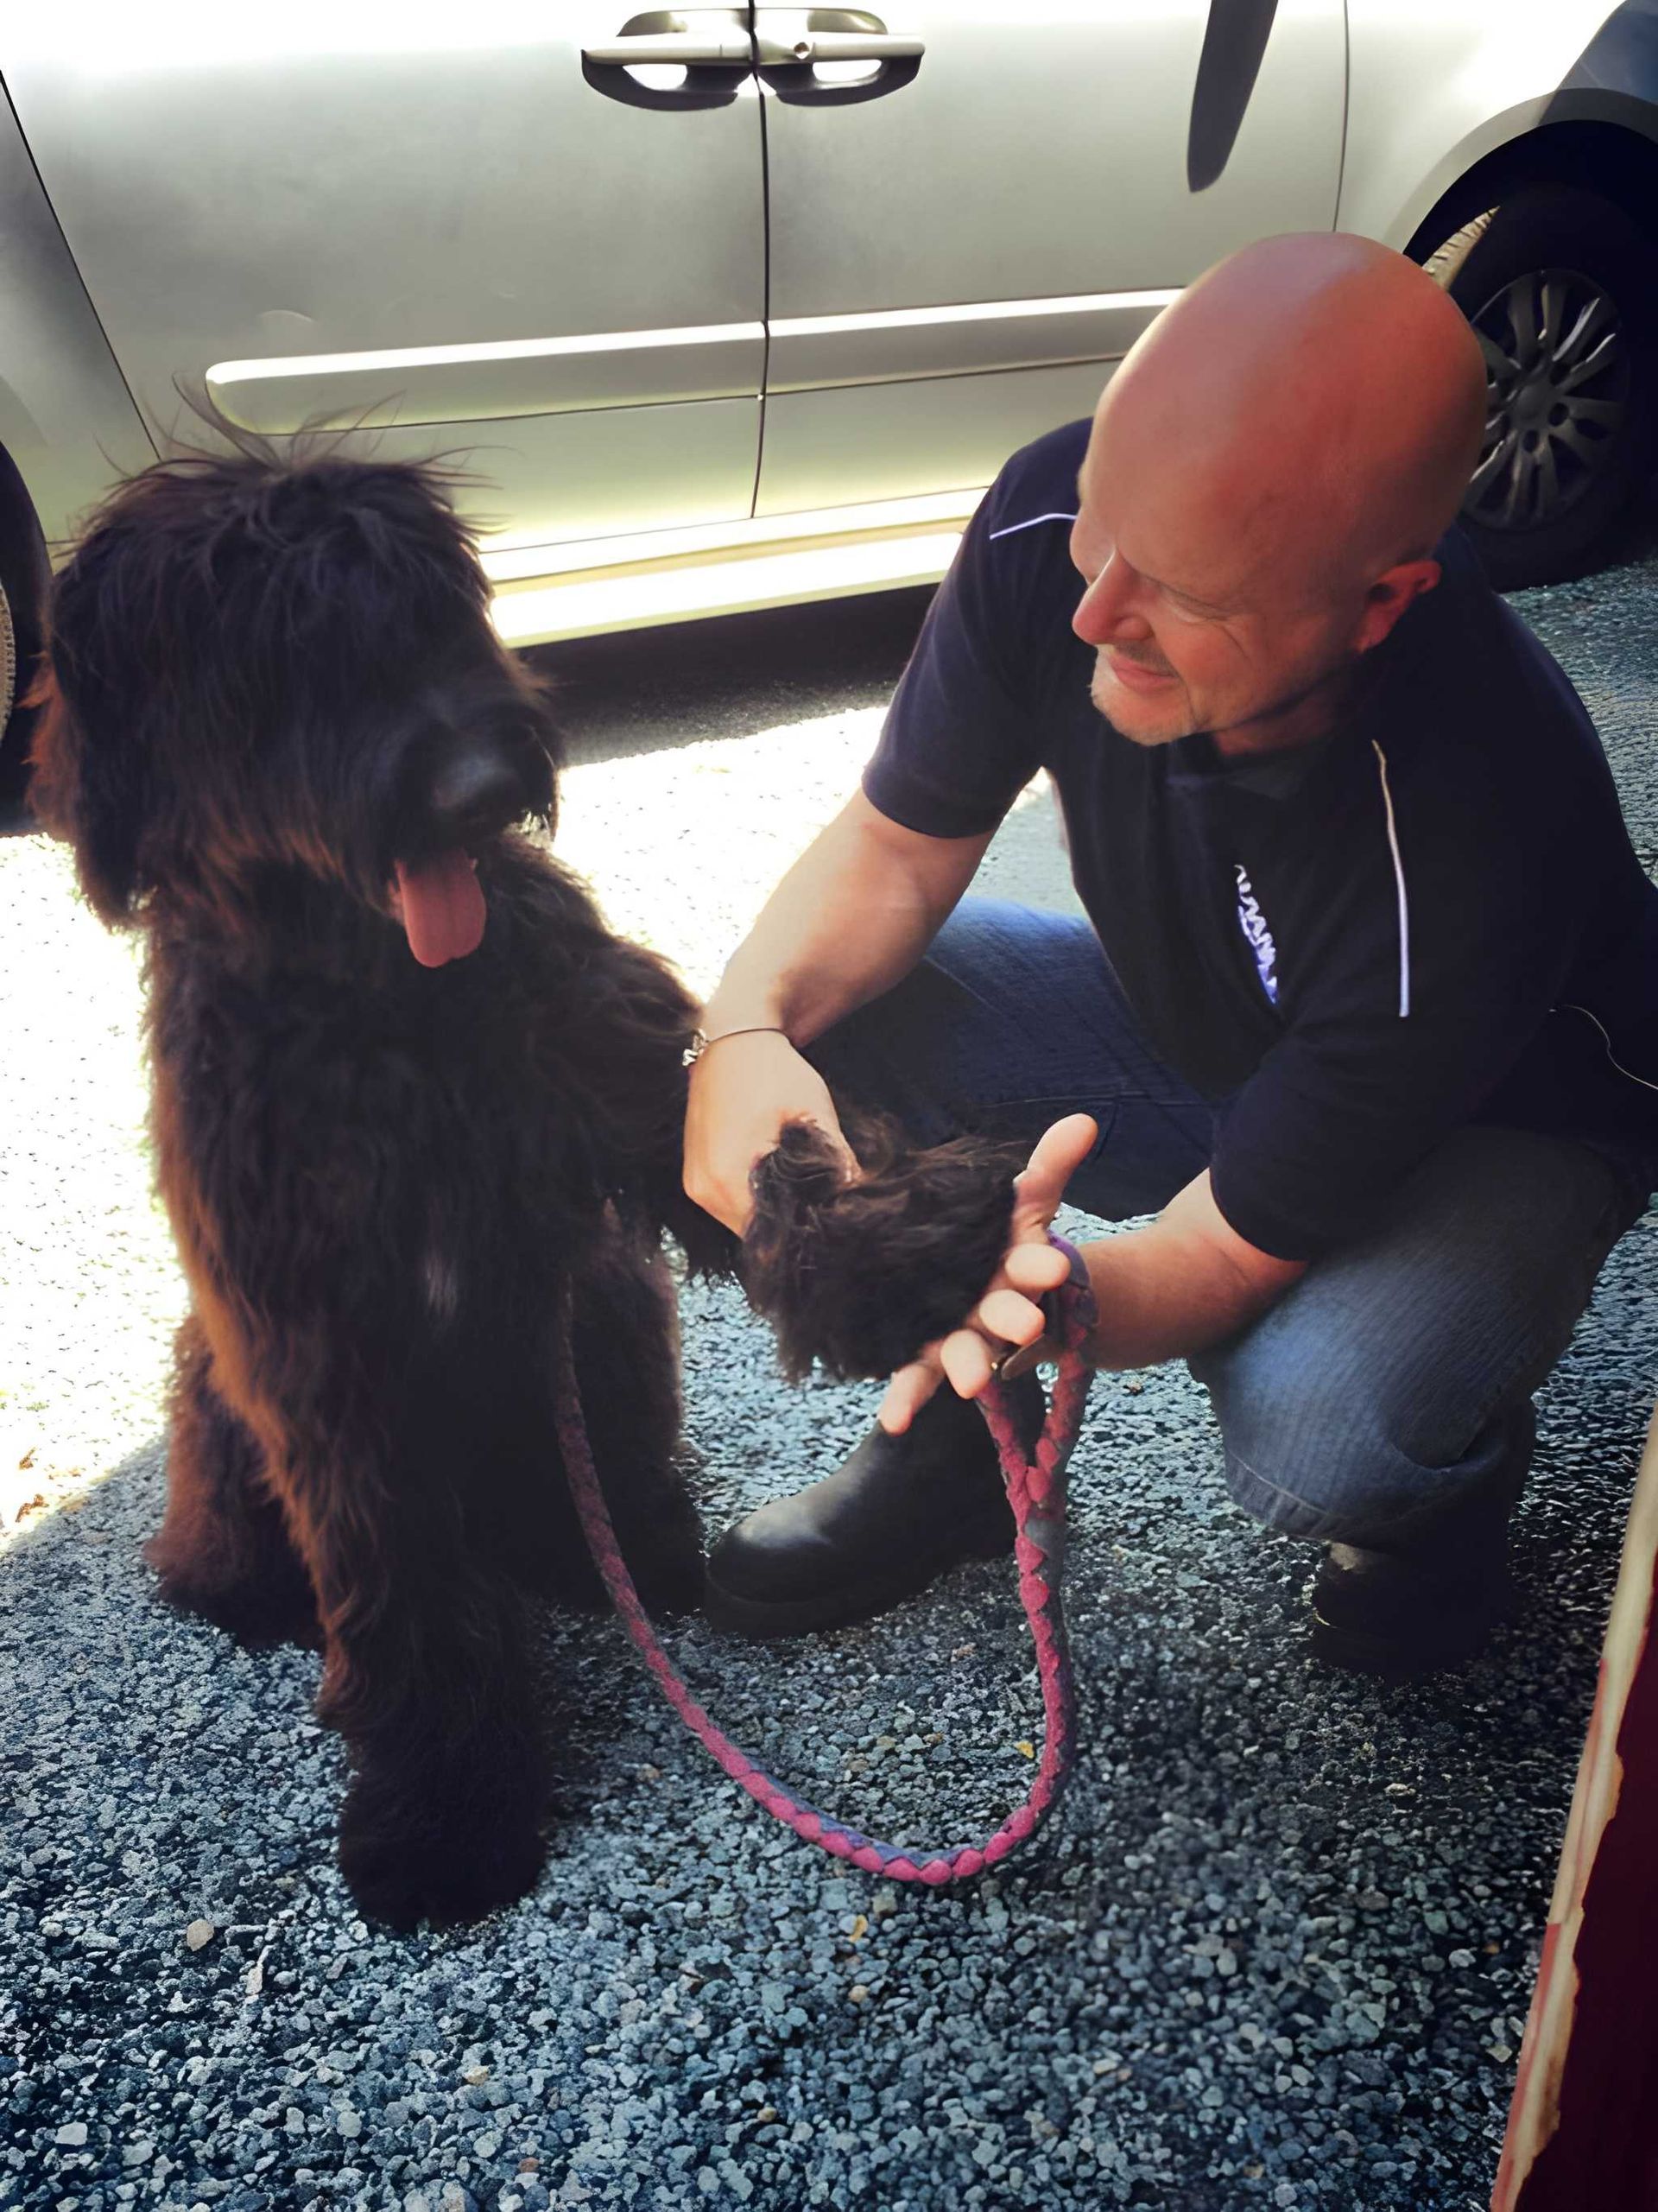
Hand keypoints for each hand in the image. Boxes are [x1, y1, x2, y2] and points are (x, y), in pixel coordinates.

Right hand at [682, 1027, 856, 1234]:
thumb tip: (859, 1198)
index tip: (826, 1224)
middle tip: (821, 1211)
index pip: (769, 1237)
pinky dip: (752, 1198)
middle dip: (787, 1227)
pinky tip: (777, 1181)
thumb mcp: (814, 1115)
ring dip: (769, 1214)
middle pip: (752, 1235)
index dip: (801, 1233)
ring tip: (802, 1196)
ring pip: (739, 1220)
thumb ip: (837, 1163)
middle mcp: (702, 1190)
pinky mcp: (695, 1170)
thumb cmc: (772, 1071)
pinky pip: (727, 1202)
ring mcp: (694, 1181)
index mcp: (727, 1181)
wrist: (733, 1036)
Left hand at [878, 1113, 1097, 1433]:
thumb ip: (1050, 1165)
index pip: (1035, 1265)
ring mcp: (964, 1336)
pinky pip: (917, 1377)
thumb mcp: (1026, 1199)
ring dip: (968, 1367)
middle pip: (1007, 1316)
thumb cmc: (1006, 1241)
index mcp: (1018, 1269)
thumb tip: (1083, 1122)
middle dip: (1014, 1318)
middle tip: (1024, 1323)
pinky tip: (892, 1420)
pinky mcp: (928, 1354)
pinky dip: (906, 1399)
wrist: (983, 1284)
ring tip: (968, 1382)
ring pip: (968, 1353)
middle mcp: (996, 1309)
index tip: (1052, 1263)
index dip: (1041, 1264)